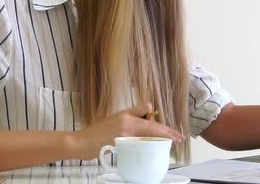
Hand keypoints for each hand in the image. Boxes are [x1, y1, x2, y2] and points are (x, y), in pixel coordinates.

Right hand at [70, 103, 184, 159]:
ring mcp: (123, 130)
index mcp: (124, 114)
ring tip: (173, 142)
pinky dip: (150, 145)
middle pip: (152, 124)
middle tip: (179, 137)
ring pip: (149, 132)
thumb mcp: (113, 121)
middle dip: (167, 131)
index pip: (147, 110)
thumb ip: (128, 121)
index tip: (169, 128)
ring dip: (163, 137)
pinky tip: (157, 148)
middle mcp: (126, 120)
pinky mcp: (120, 141)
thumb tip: (143, 123)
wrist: (80, 142)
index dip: (159, 119)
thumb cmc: (95, 134)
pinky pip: (140, 143)